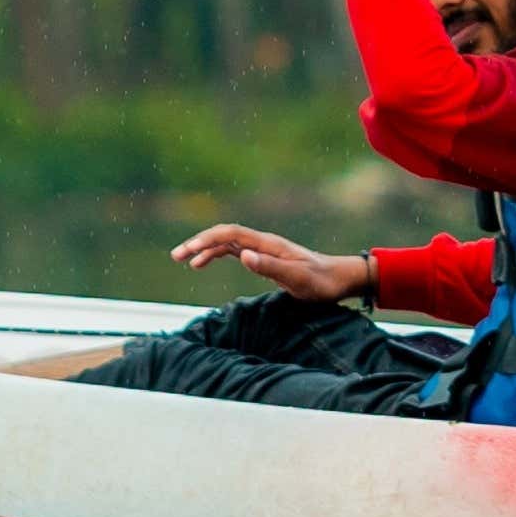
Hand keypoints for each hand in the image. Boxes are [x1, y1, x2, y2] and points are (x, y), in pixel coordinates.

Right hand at [173, 223, 372, 302]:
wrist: (340, 279)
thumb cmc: (321, 281)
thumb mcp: (296, 279)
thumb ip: (270, 267)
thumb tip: (242, 255)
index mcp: (267, 244)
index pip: (230, 235)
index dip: (207, 240)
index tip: (188, 252)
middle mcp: (263, 243)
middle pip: (223, 236)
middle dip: (198, 242)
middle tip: (176, 256)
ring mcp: (263, 249)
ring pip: (226, 243)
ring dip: (204, 249)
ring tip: (184, 260)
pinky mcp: (265, 258)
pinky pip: (234, 252)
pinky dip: (216, 255)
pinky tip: (205, 263)